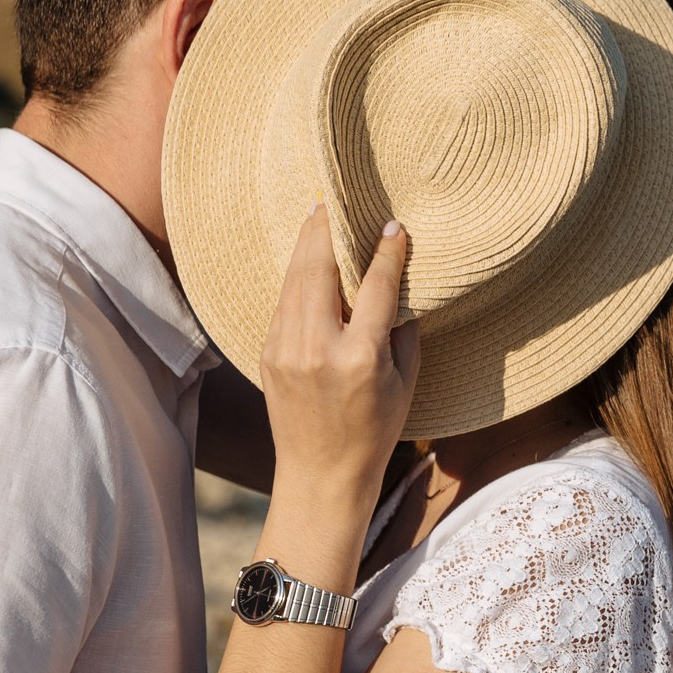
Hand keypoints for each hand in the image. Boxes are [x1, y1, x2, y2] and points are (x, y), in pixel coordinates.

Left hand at [262, 204, 419, 508]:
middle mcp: (318, 349)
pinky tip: (306, 257)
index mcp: (360, 358)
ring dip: (307, 243)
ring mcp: (286, 350)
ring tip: (319, 214)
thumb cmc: (375, 432)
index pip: (376, 288)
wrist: (321, 475)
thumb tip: (398, 283)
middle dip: (329, 230)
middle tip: (338, 198)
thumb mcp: (405, 383)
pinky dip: (297, 275)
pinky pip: (284, 301)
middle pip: (321, 268)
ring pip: (295, 278)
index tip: (395, 226)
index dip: (387, 252)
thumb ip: (403, 331)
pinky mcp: (268, 353)